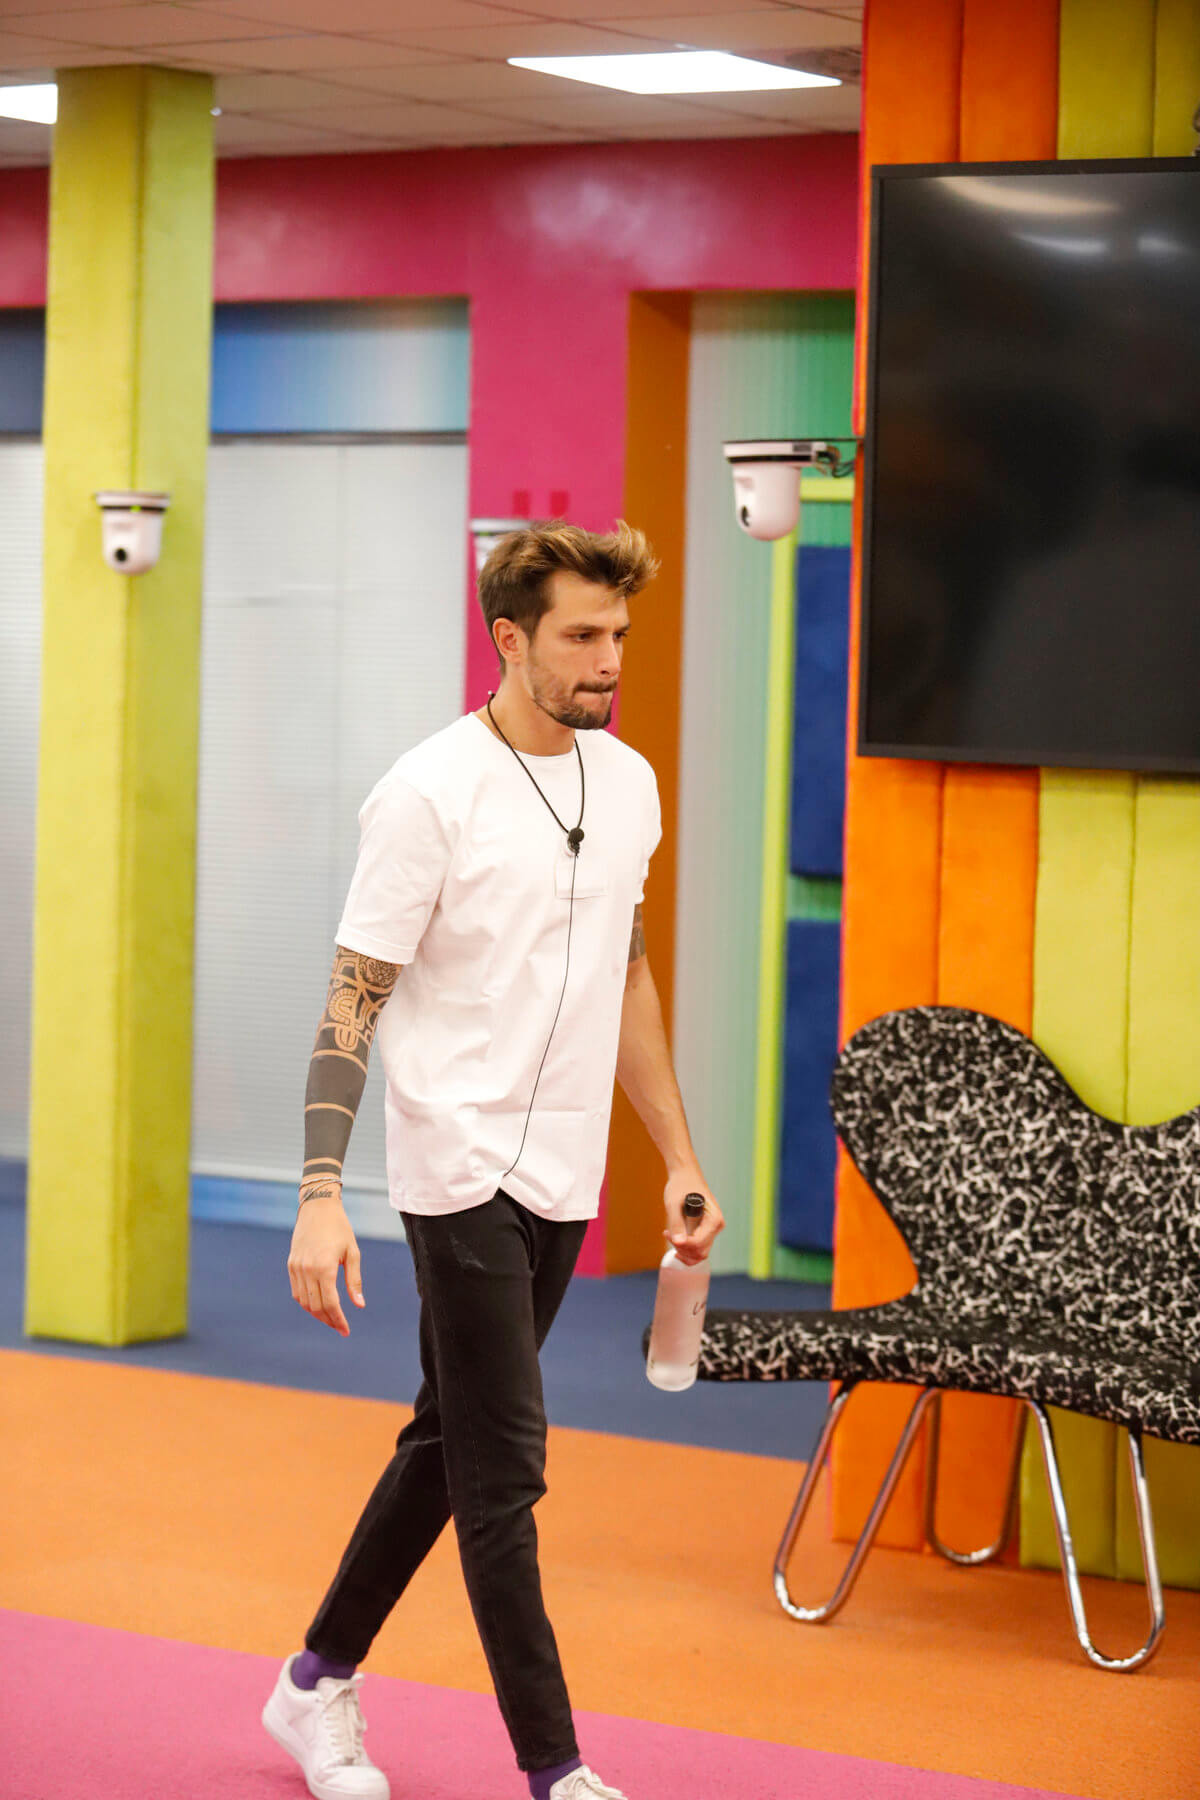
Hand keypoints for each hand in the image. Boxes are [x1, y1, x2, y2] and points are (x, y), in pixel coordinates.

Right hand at [288, 1180, 364, 1336]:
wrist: (317, 1207)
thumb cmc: (340, 1229)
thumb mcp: (352, 1253)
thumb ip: (354, 1281)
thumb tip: (359, 1305)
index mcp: (324, 1267)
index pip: (330, 1303)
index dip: (338, 1320)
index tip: (346, 1331)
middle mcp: (307, 1270)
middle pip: (316, 1306)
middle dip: (328, 1320)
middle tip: (340, 1327)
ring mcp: (296, 1268)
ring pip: (304, 1302)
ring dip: (316, 1313)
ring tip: (331, 1317)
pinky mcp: (291, 1264)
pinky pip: (296, 1291)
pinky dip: (306, 1302)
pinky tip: (318, 1303)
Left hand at [663, 1169, 723, 1266]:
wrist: (685, 1175)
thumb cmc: (680, 1185)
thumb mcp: (673, 1203)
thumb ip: (676, 1223)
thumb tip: (678, 1243)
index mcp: (714, 1219)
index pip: (698, 1243)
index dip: (681, 1244)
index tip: (667, 1233)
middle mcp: (717, 1226)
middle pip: (700, 1252)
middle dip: (682, 1248)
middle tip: (668, 1234)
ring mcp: (712, 1230)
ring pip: (699, 1253)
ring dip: (682, 1250)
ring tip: (669, 1234)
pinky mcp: (706, 1231)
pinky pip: (697, 1248)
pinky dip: (685, 1249)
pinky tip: (673, 1237)